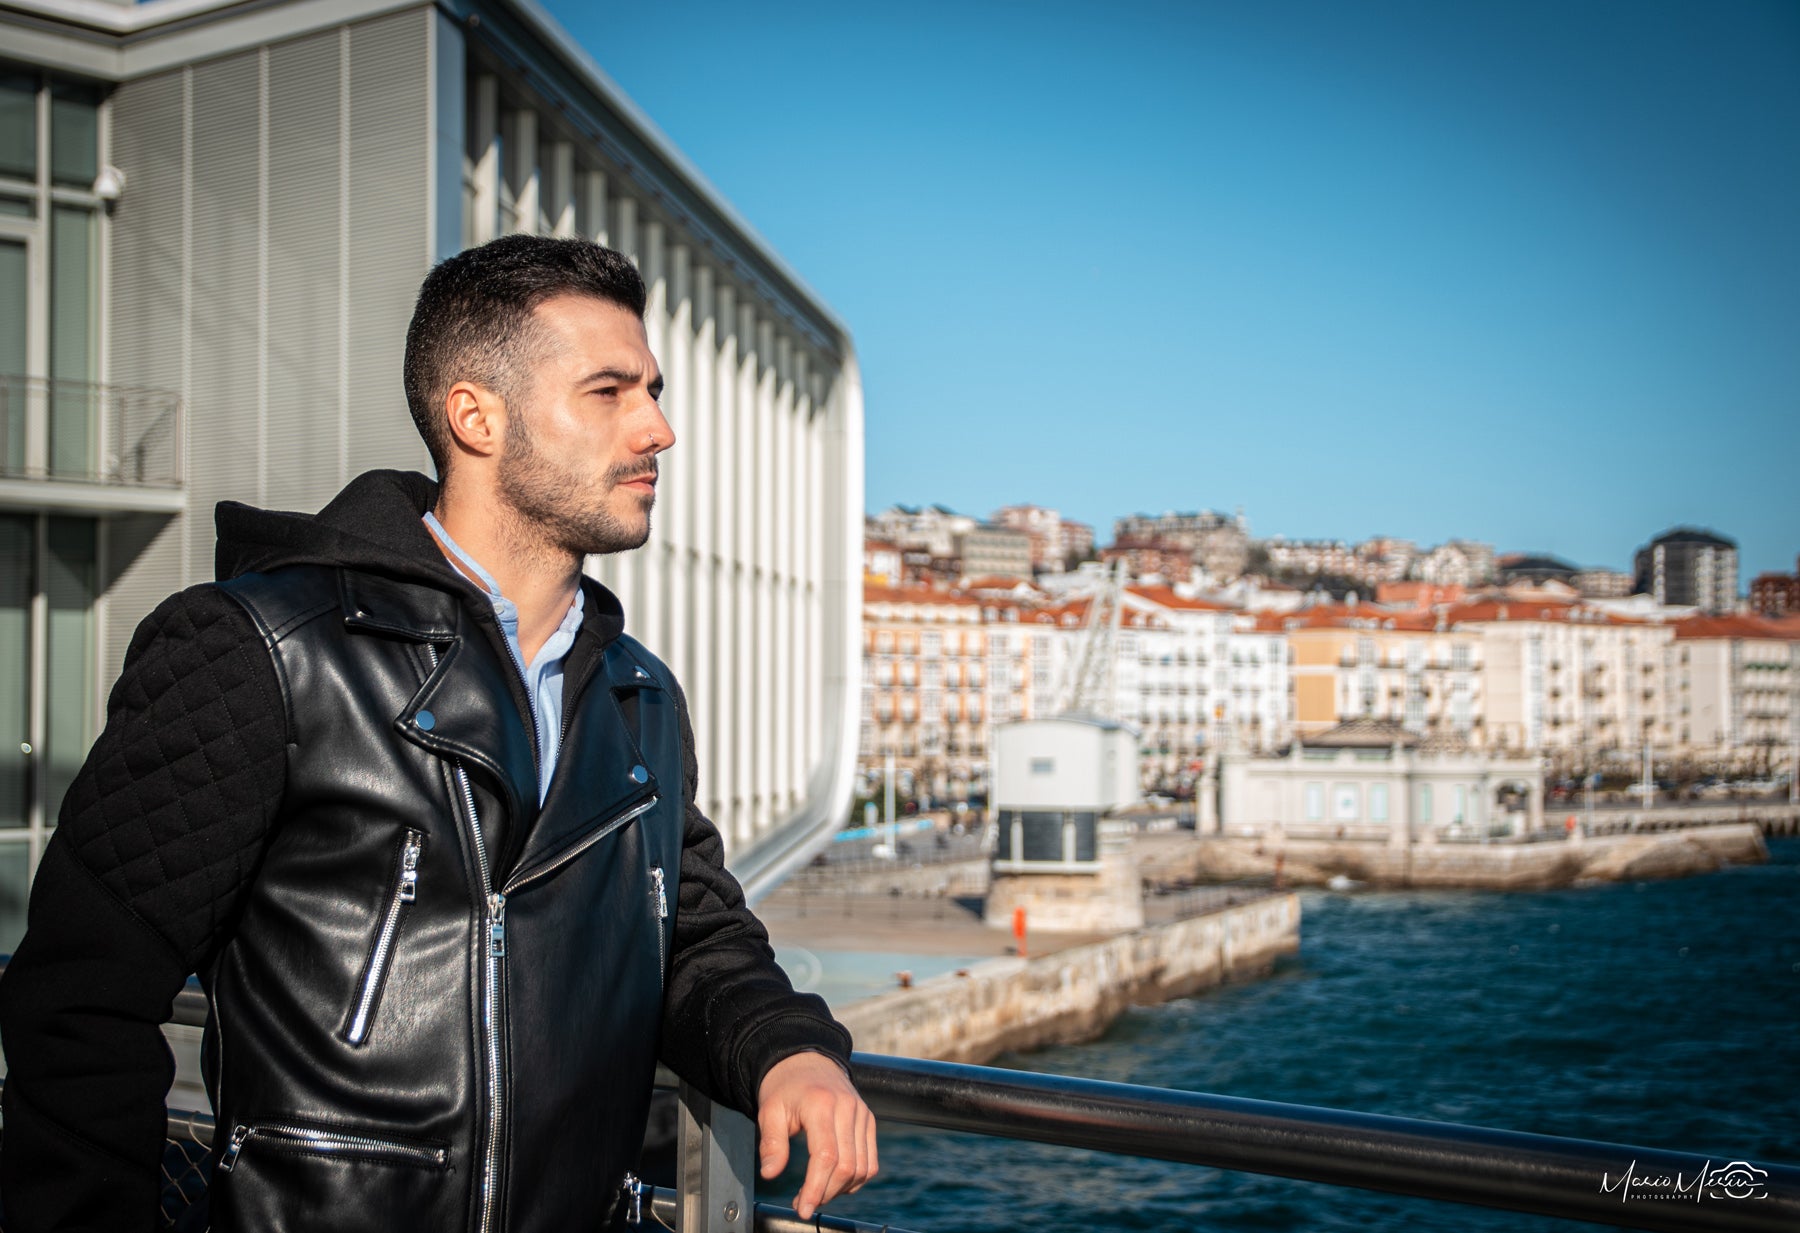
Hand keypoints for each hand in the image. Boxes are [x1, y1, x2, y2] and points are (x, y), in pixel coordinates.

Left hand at [755, 1051, 878, 1219]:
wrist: (806, 1061)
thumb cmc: (785, 1088)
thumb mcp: (769, 1111)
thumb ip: (771, 1143)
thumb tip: (770, 1174)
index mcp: (821, 1104)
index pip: (826, 1156)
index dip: (815, 1187)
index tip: (802, 1208)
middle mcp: (847, 1108)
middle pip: (847, 1166)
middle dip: (825, 1193)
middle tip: (804, 1203)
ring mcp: (862, 1114)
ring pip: (862, 1167)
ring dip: (841, 1189)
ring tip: (818, 1192)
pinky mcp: (869, 1120)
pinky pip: (871, 1160)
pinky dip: (857, 1179)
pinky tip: (836, 1183)